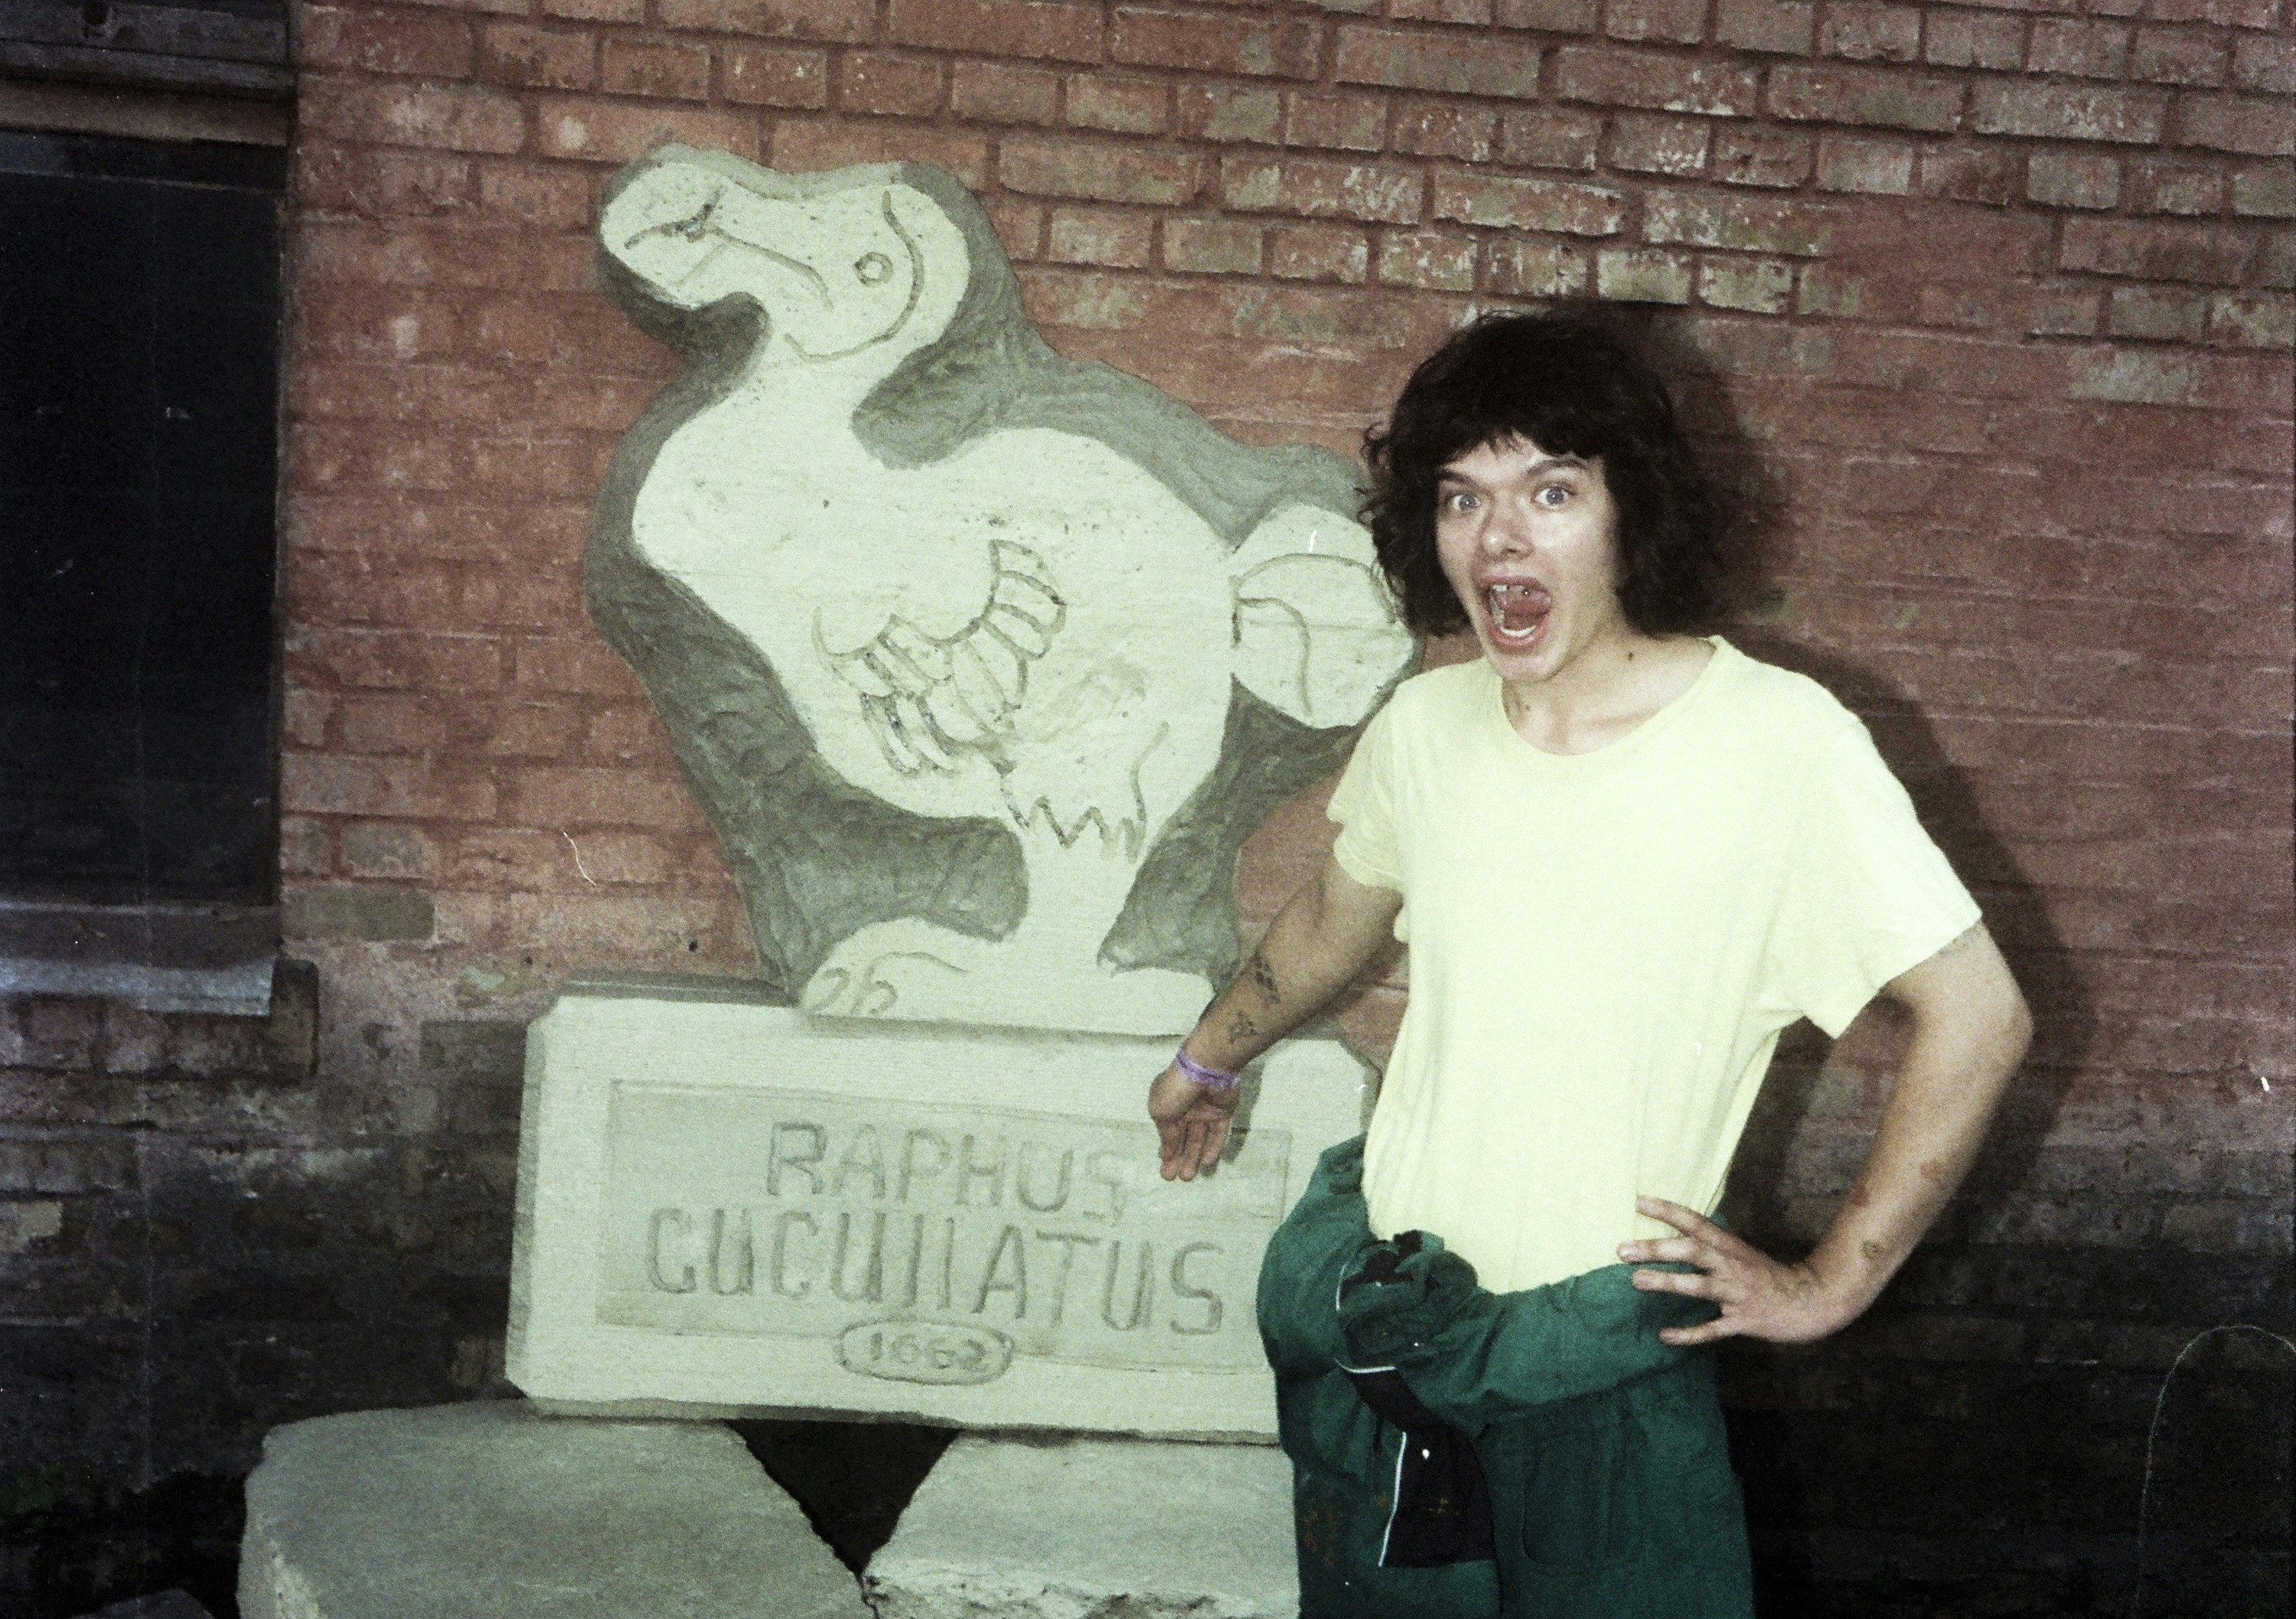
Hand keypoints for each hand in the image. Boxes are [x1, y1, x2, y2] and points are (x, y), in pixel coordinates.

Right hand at [1149, 1063, 1238, 1181]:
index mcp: (1167, 1104)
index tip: (1163, 1166)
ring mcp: (1205, 1110)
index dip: (1165, 1149)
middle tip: (1172, 1178)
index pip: (1166, 1131)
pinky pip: (1218, 1132)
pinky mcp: (1223, 1111)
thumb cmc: (1177, 1088)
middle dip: (1176, 1157)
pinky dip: (1213, 1147)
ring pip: (1198, 1138)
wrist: (1208, 1068)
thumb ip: (1166, 1134)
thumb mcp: (1162, 1112)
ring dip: (1193, 1156)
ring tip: (1188, 1177)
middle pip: (1181, 1138)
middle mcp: (1185, 1108)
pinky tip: (1208, 1162)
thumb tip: (1167, 1150)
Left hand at [1618, 1197, 1862, 1346]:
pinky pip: (1713, 1329)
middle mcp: (1732, 1266)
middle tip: (1622, 1250)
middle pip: (1693, 1251)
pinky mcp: (1744, 1321)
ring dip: (1667, 1282)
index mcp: (1729, 1247)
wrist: (1812, 1302)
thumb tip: (1673, 1235)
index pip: (1695, 1222)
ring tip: (1636, 1280)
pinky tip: (1664, 1335)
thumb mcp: (1740, 1253)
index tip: (1638, 1201)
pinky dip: (1688, 1333)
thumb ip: (1710, 1245)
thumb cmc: (1766, 1277)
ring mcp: (1738, 1294)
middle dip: (1658, 1248)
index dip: (1668, 1211)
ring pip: (1700, 1286)